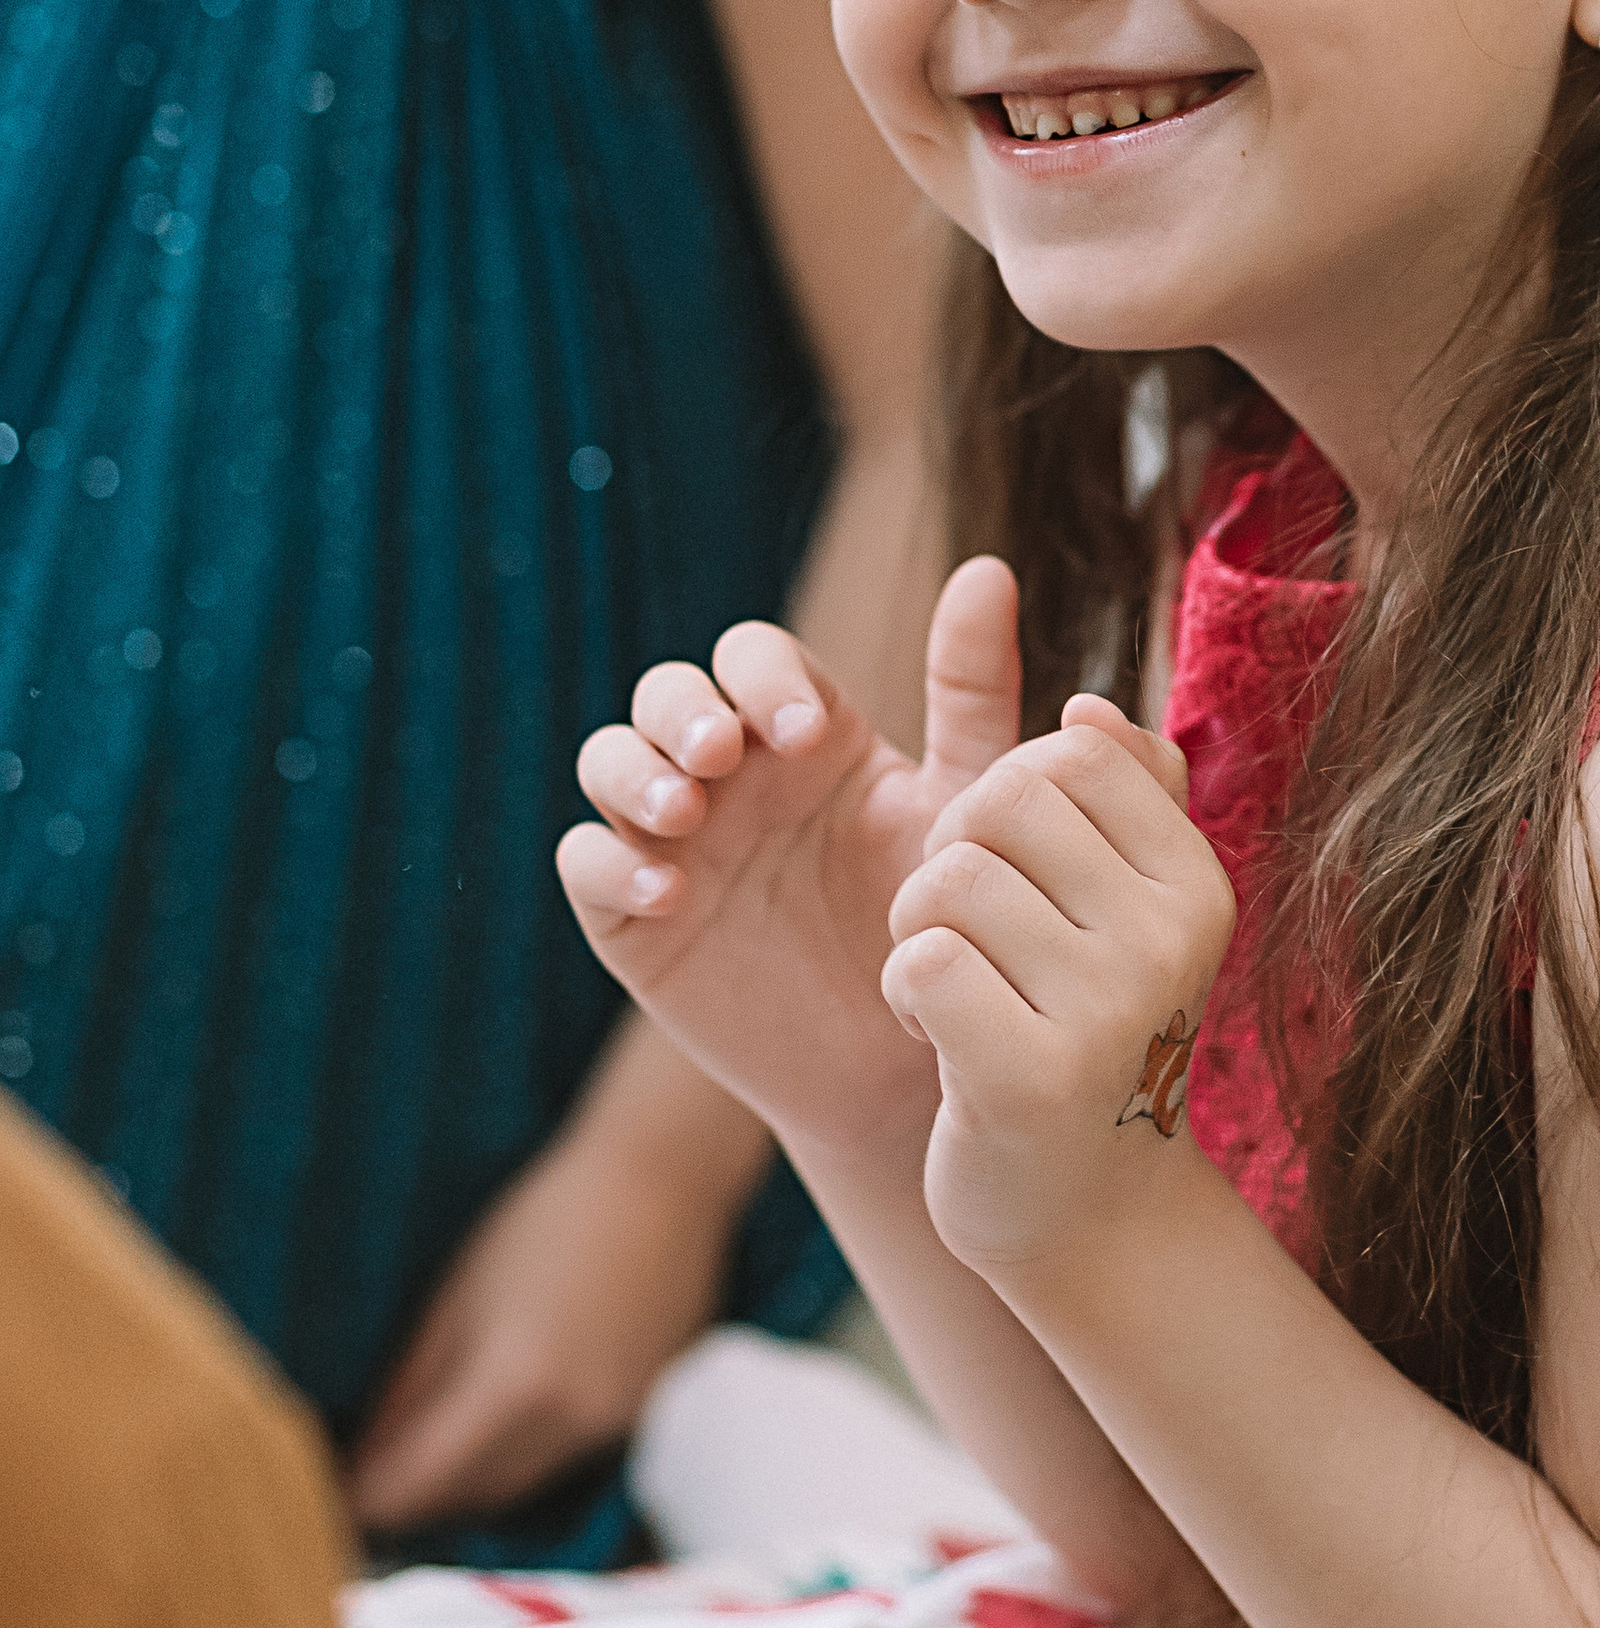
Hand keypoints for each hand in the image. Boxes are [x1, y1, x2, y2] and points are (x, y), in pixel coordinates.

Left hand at [346, 1122, 727, 1532]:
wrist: (662, 1178)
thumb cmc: (546, 1215)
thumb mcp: (456, 1294)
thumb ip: (408, 1386)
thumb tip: (360, 1456)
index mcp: (513, 1387)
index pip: (418, 1485)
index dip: (366, 1501)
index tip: (328, 1503)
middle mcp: (568, 1422)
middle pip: (471, 1499)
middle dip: (413, 1504)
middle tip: (363, 1488)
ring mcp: (613, 1424)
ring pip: (520, 1485)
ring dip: (467, 1487)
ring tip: (420, 1464)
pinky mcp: (641, 1412)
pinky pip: (563, 1458)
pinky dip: (520, 1456)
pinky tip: (498, 1427)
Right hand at [556, 557, 1022, 1160]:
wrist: (914, 1059)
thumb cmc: (950, 922)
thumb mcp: (969, 802)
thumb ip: (973, 690)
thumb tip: (987, 567)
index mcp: (803, 732)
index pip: (752, 656)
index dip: (766, 676)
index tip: (811, 730)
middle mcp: (729, 772)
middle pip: (666, 693)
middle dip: (683, 710)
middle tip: (726, 754)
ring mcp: (674, 839)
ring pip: (608, 760)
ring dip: (634, 769)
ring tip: (686, 809)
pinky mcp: (634, 916)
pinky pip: (585, 864)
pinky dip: (609, 862)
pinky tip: (667, 889)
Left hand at [882, 697, 1236, 1286]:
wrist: (1091, 1216)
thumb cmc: (1092, 1038)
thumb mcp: (1128, 916)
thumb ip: (1124, 801)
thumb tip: (1088, 708)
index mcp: (1197, 886)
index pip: (1073, 752)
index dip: (1011, 799)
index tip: (1020, 874)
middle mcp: (1169, 942)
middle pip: (1000, 802)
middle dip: (952, 855)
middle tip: (969, 935)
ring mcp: (1108, 1012)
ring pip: (946, 880)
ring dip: (918, 931)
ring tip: (955, 991)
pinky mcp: (1029, 1079)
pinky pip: (919, 962)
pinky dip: (904, 994)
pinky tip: (938, 1038)